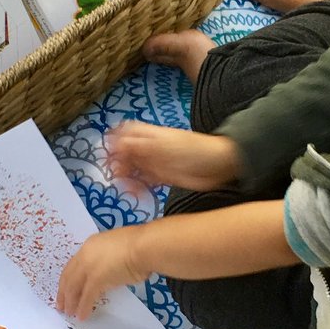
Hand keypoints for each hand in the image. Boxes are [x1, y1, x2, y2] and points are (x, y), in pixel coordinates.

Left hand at [56, 227, 150, 320]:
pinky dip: (83, 307)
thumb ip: (108, 260)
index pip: (73, 265)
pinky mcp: (96, 279)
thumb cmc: (139, 246)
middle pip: (68, 277)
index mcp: (90, 245)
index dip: (68, 279)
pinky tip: (82, 316)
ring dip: (70, 302)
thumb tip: (110, 272)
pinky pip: (86, 297)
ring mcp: (89, 267)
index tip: (65, 290)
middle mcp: (85, 255)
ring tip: (69, 313)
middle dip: (63, 293)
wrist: (144, 247)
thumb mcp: (117, 249)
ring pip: (73, 288)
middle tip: (61, 305)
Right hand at [105, 123, 240, 194]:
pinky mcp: (163, 177)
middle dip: (118, 165)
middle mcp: (149, 148)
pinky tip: (139, 195)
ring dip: (127, 179)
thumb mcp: (165, 146)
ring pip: (133, 169)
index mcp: (149, 135)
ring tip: (129, 190)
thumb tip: (116, 144)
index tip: (109, 157)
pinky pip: (144, 182)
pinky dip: (138, 188)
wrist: (220, 165)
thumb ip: (140, 146)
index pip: (124, 133)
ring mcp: (156, 163)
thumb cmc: (194, 150)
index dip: (114, 143)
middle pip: (125, 153)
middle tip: (119, 177)